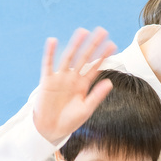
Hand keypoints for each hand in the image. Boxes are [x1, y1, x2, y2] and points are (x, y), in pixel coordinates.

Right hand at [33, 27, 116, 144]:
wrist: (51, 130)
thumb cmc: (70, 121)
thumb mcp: (86, 109)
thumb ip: (97, 95)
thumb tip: (110, 82)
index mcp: (83, 85)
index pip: (95, 67)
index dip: (103, 56)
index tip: (113, 45)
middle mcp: (73, 78)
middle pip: (84, 58)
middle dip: (93, 45)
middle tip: (102, 31)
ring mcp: (60, 78)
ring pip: (68, 58)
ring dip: (75, 45)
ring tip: (82, 32)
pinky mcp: (47, 81)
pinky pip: (48, 65)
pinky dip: (50, 53)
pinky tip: (53, 41)